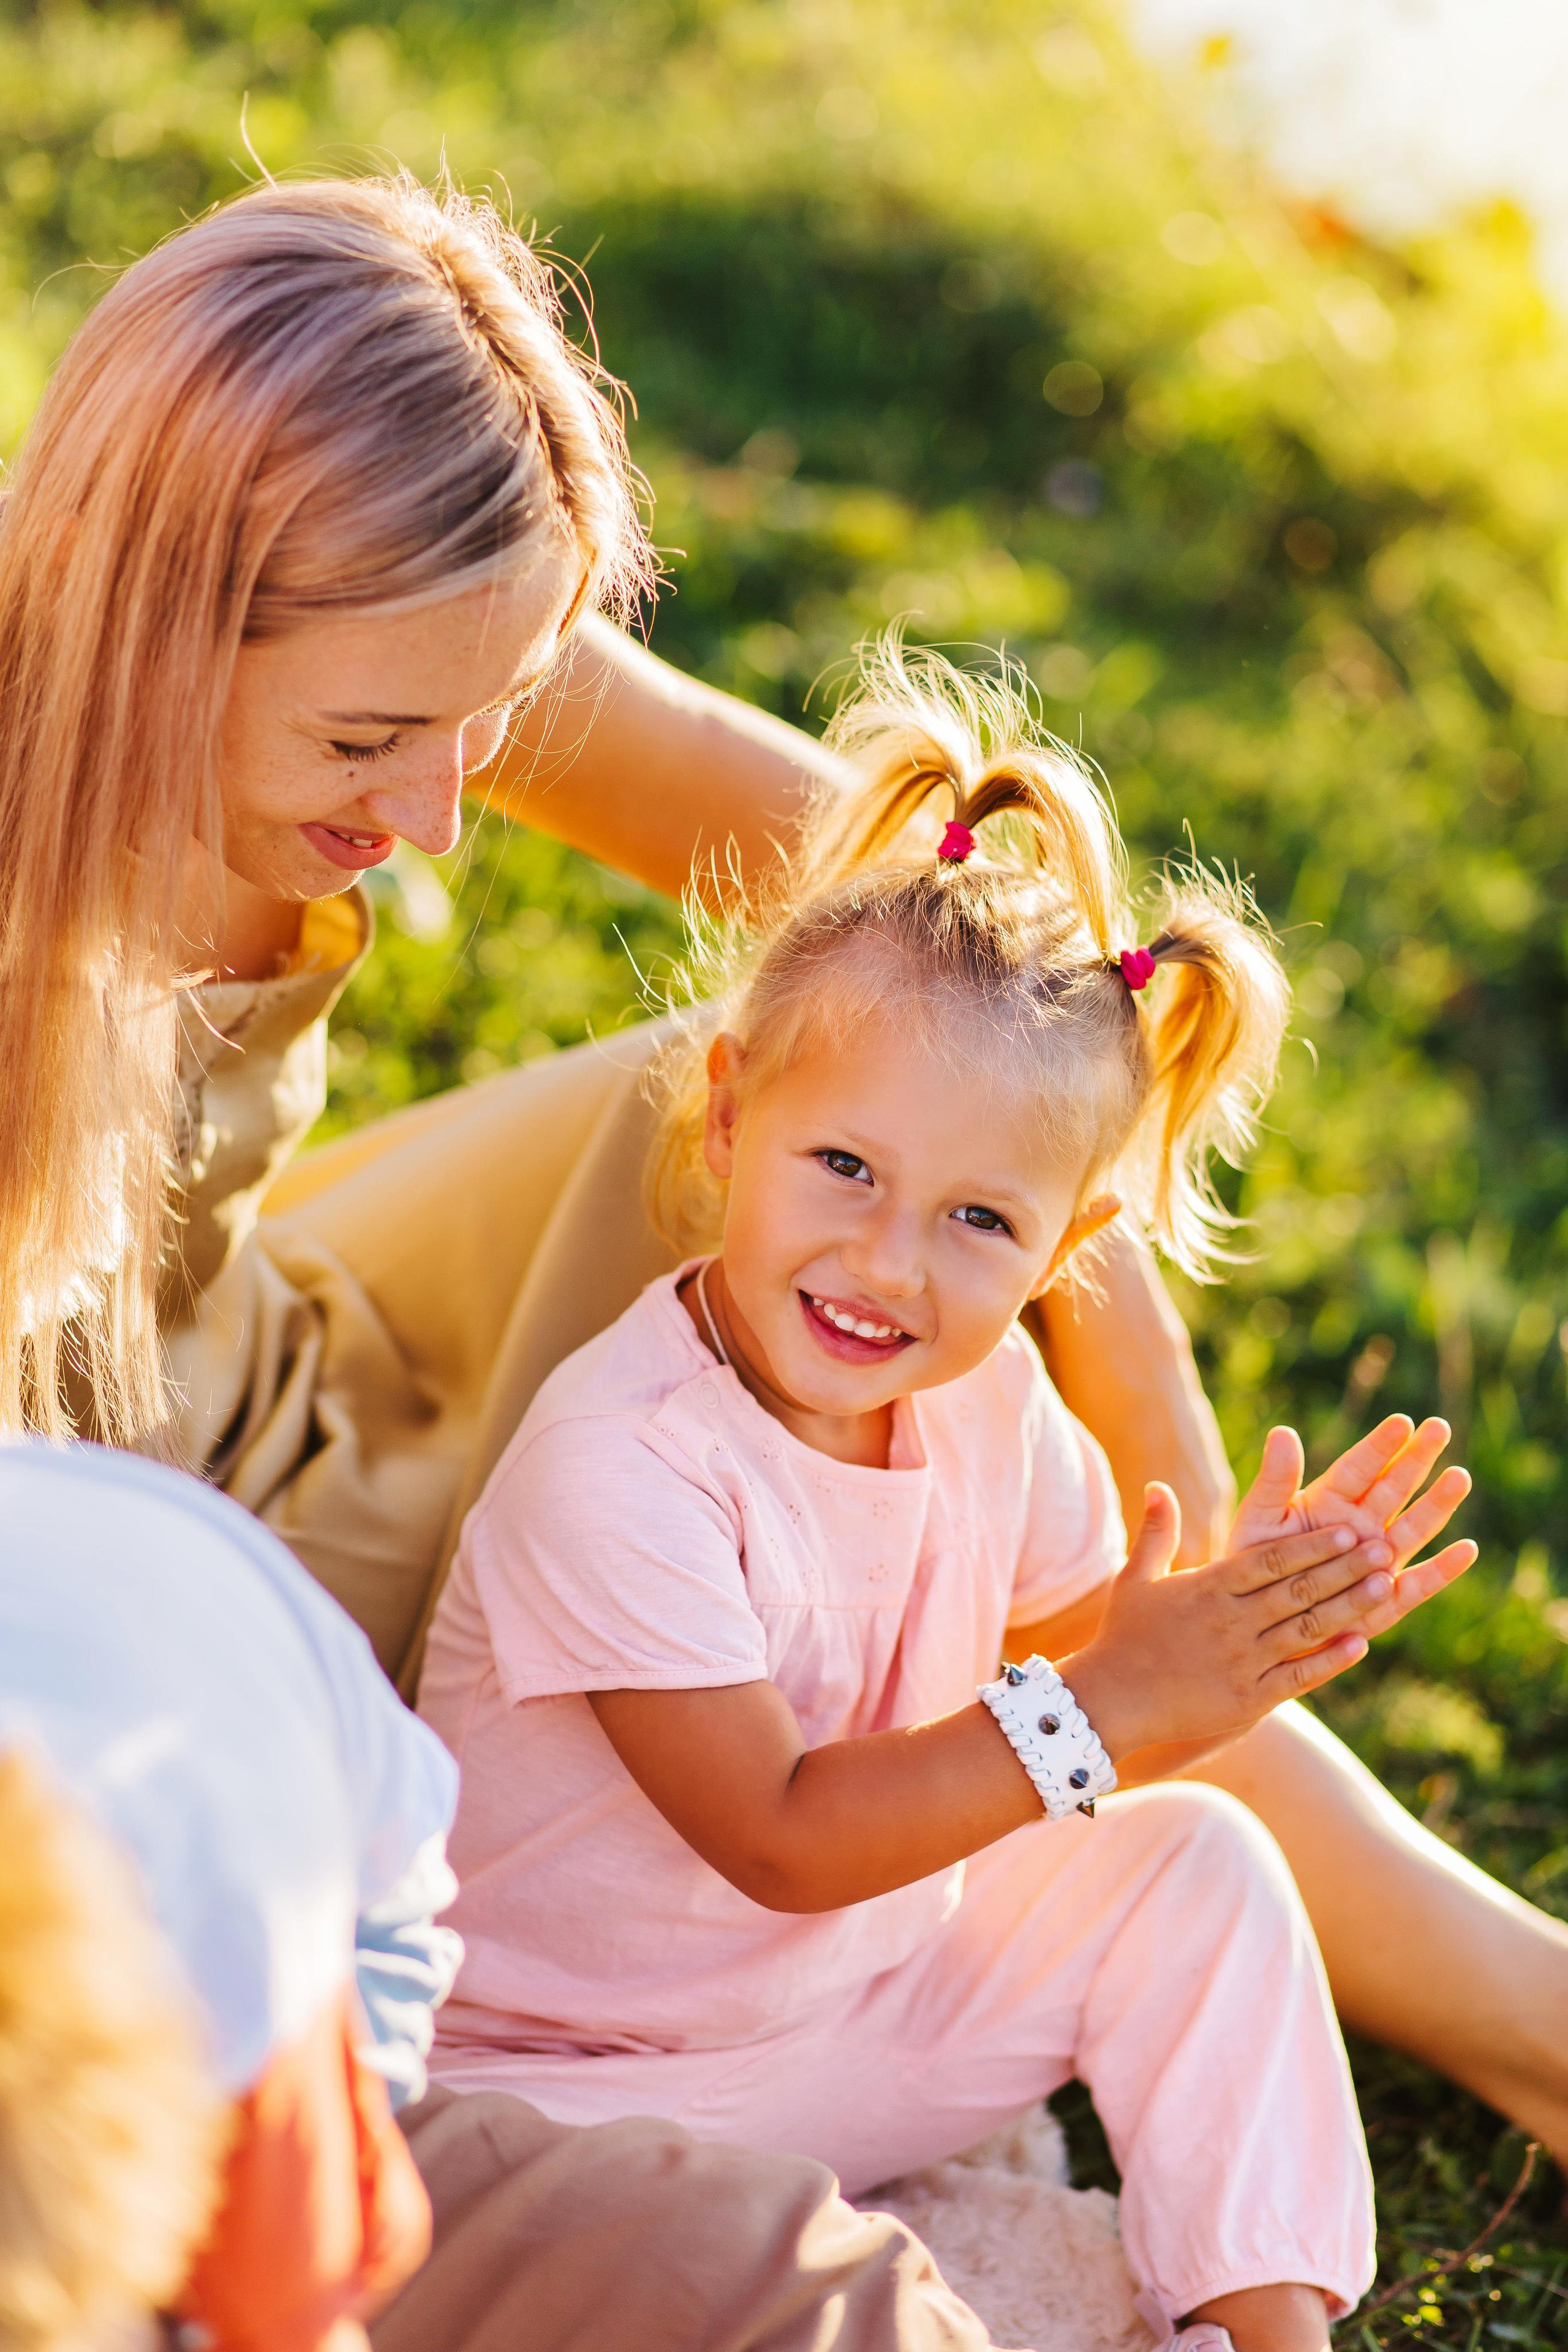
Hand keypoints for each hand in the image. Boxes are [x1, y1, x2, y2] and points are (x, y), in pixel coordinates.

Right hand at [1061, 1481, 1469, 1760]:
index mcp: (1210, 1587)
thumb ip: (1156, 1531)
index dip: (1313, 1545)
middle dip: (1345, 1567)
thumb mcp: (1136, 1578)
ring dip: (1350, 1607)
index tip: (1349, 1530)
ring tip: (1385, 1587)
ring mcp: (1243, 1660)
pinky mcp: (1249, 1697)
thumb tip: (1157, 1484)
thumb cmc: (1124, 1635)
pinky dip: (1330, 1660)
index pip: (1272, 1559)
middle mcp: (1232, 1620)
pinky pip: (1299, 1676)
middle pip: (1299, 1588)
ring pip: (1307, 1627)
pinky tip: (1360, 1645)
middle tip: (1384, 1547)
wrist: (1112, 1701)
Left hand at [1230, 1415, 1474, 1641]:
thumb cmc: (1252, 1565)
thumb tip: (1282, 1431)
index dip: (1380, 1446)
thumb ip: (1275, 1481)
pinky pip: (1418, 1584)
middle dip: (1417, 1458)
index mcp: (1328, 1502)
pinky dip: (1443, 1570)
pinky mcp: (1385, 1601)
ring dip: (1437, 1504)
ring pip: (1413, 1528)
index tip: (1402, 1422)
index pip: (1359, 1468)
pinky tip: (1467, 1549)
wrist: (1255, 1622)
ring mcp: (1376, 1562)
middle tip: (1440, 1427)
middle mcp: (1360, 1527)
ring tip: (1459, 1477)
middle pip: (1394, 1488)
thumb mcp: (1259, 1521)